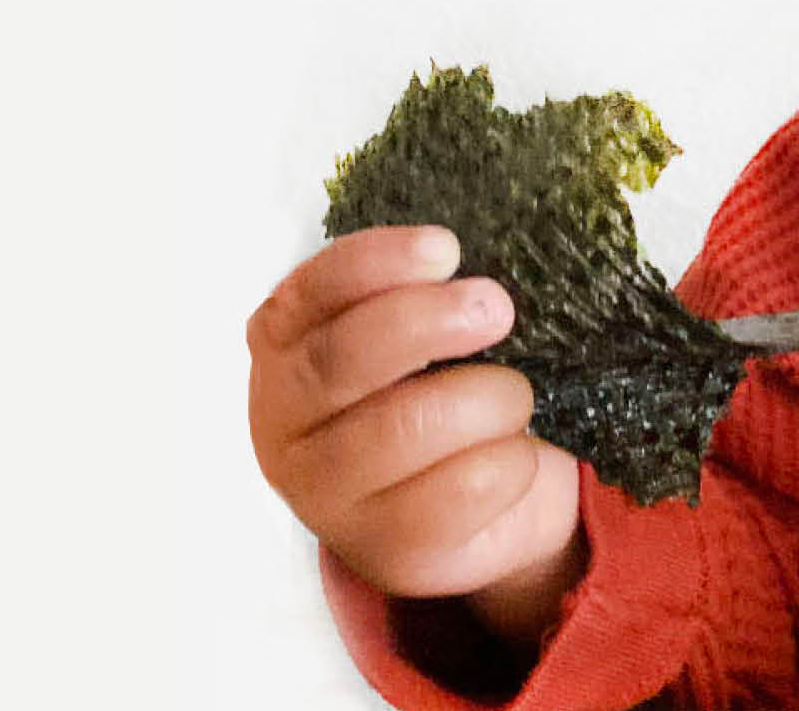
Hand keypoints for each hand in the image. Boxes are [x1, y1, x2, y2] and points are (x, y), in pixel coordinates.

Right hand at [247, 225, 583, 617]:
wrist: (481, 507)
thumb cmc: (445, 392)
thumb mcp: (427, 336)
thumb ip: (426, 296)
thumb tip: (475, 267)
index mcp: (284, 350)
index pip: (311, 293)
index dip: (377, 264)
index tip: (446, 249)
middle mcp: (283, 423)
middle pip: (343, 358)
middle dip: (429, 322)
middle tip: (496, 308)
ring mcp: (325, 496)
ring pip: (408, 426)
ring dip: (489, 399)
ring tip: (512, 396)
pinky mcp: (384, 549)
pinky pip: (461, 489)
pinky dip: (512, 462)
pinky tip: (515, 456)